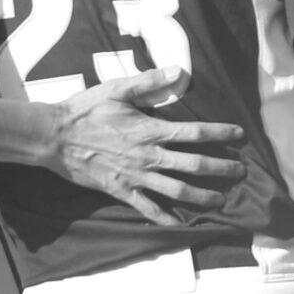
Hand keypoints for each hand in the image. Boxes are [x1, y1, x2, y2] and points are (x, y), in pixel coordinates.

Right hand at [43, 68, 248, 226]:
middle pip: (193, 165)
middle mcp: (147, 156)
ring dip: (201, 197)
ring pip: (176, 191)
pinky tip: (178, 224)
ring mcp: (135, 177)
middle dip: (220, 169)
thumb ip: (149, 82)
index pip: (193, 132)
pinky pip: (146, 208)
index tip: (239, 134)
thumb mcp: (117, 89)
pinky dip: (163, 217)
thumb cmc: (85, 110)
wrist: (53, 137)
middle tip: (241, 172)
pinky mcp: (120, 191)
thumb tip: (178, 70)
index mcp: (149, 130)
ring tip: (220, 201)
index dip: (219, 133)